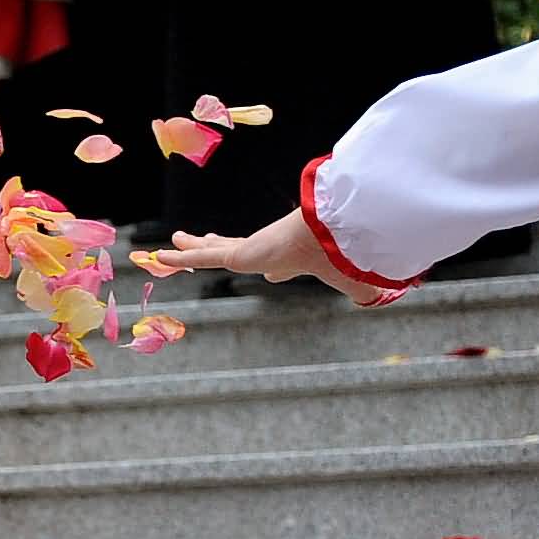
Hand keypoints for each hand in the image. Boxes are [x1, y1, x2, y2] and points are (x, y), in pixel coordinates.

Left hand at [141, 213, 401, 306]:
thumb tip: (379, 299)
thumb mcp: (355, 280)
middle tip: (206, 242)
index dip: (272, 266)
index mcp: (295, 258)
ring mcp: (251, 250)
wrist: (336, 239)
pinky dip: (178, 258)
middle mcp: (270, 250)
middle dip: (221, 245)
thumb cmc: (346, 257)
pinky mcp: (239, 254)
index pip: (278, 263)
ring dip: (191, 248)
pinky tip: (159, 256)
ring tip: (171, 244)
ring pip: (212, 249)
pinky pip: (201, 257)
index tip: (271, 271)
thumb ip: (364, 289)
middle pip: (238, 247)